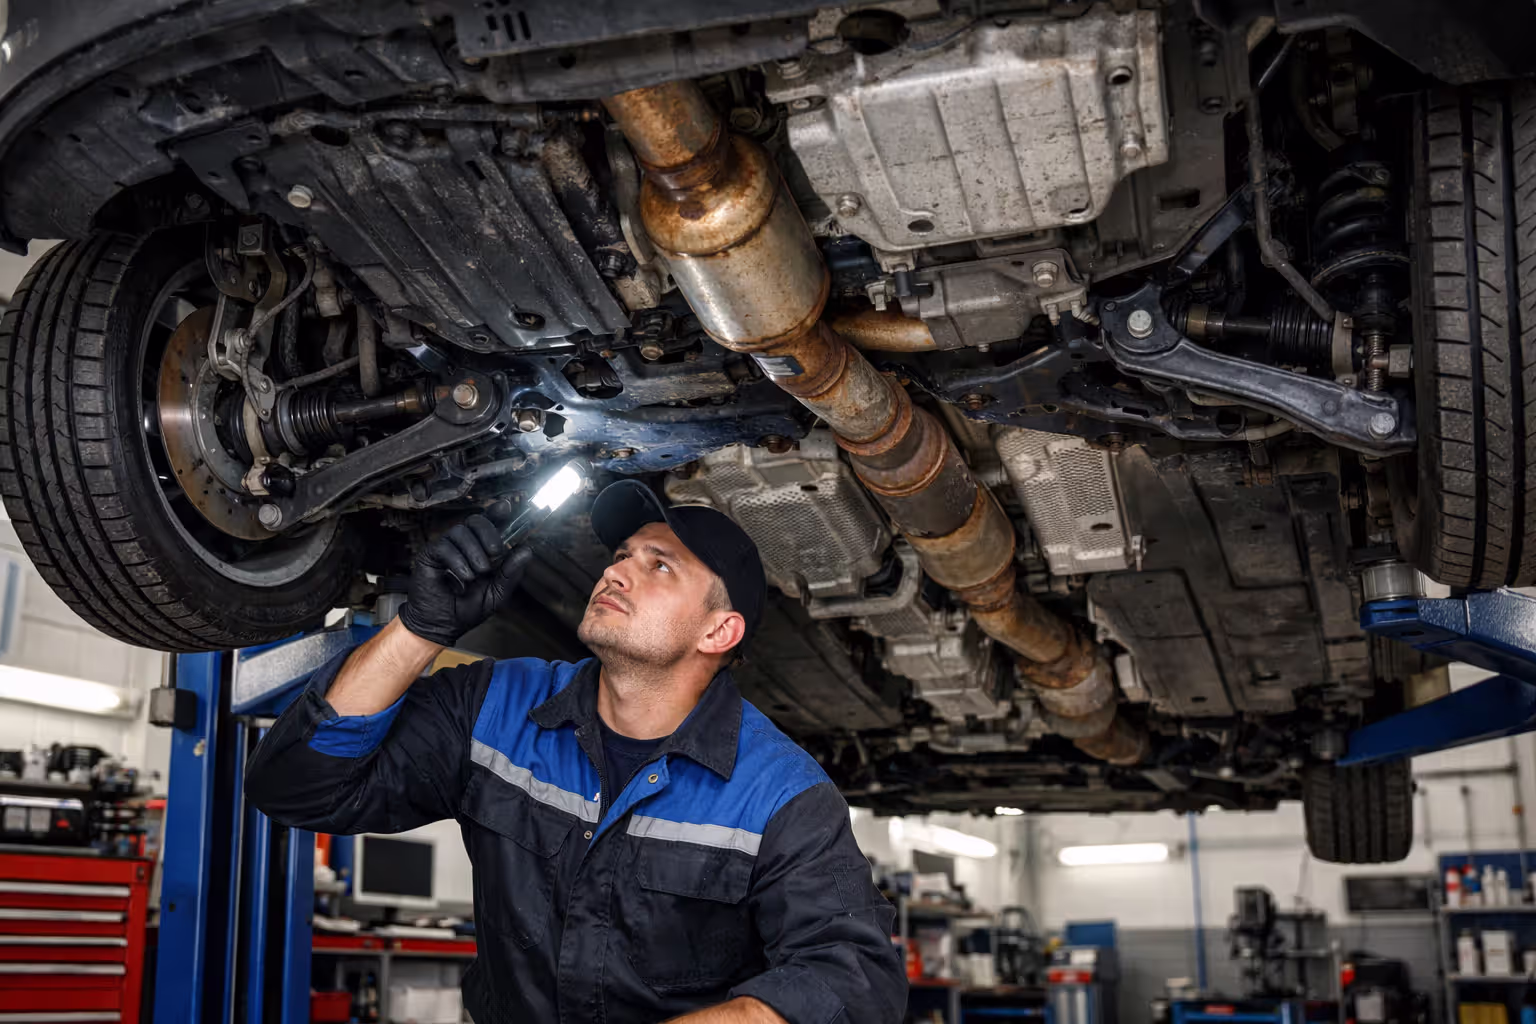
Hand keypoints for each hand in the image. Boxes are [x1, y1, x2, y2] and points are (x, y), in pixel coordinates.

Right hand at [398, 514, 531, 647]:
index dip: (497, 512)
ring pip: (461, 531)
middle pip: (476, 520)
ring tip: (478, 573)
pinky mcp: (429, 555)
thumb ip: (511, 572)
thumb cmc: (467, 609)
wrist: (442, 626)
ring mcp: (446, 548)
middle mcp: (463, 545)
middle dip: (489, 533)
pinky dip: (458, 561)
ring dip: (474, 551)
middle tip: (496, 553)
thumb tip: (527, 550)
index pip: (489, 523)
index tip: (507, 507)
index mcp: (480, 550)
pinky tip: (463, 578)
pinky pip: (445, 546)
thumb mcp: (497, 593)